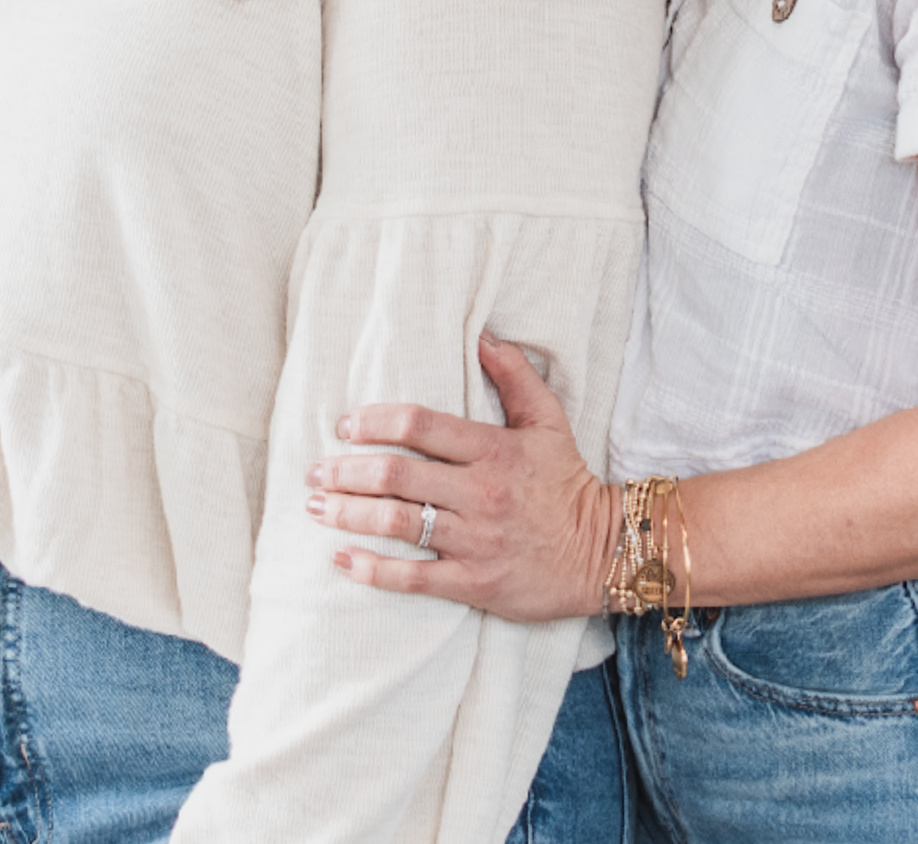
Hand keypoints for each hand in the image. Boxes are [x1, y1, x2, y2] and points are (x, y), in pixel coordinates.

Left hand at [306, 333, 618, 620]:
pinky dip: (372, 569)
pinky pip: (413, 577)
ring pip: (397, 524)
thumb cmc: (567, 482)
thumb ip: (515, 375)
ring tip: (317, 507)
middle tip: (314, 470)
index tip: (344, 426)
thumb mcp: (549, 420)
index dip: (374, 422)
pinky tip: (341, 560)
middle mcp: (479, 493)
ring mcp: (475, 540)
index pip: (420, 425)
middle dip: (347, 472)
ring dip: (349, 514)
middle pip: (397, 475)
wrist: (603, 552)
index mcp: (492, 449)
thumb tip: (483, 335)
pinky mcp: (474, 582)